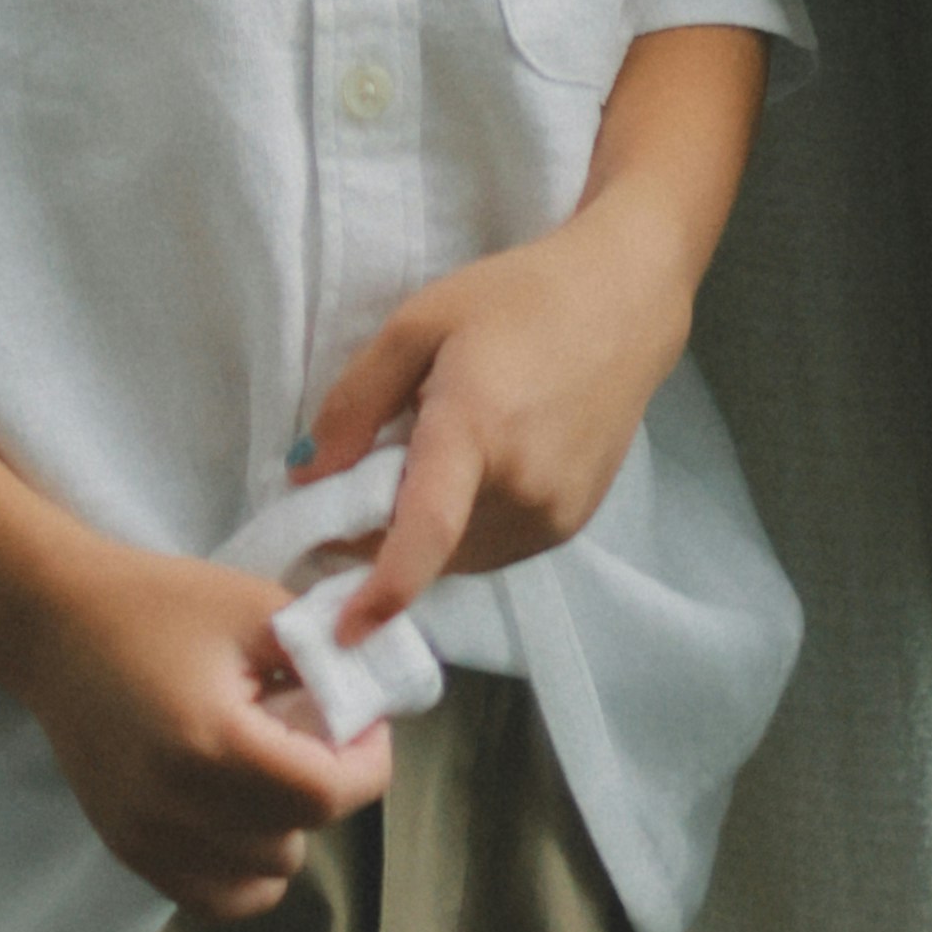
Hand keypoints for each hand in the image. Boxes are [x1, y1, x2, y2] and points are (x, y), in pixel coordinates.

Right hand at [3, 542, 388, 918]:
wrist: (54, 623)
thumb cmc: (156, 603)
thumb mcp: (253, 607)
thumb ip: (324, 656)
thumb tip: (372, 699)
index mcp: (213, 743)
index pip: (326, 793)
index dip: (366, 760)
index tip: (364, 721)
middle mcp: (177, 807)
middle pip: (298, 833)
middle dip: (324, 783)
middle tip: (309, 731)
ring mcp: (147, 838)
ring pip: (264, 875)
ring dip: (284, 826)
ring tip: (266, 766)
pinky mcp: (129, 850)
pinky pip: (216, 898)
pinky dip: (244, 869)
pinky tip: (241, 814)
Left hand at [302, 195, 703, 620]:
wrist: (623, 304)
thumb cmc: (515, 299)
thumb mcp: (418, 323)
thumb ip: (356, 401)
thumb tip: (307, 475)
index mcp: (476, 430)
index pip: (425, 532)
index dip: (382, 589)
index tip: (344, 632)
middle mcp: (521, 488)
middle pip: (428, 545)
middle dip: (384, 528)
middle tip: (372, 470)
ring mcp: (554, 514)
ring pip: (460, 553)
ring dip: (429, 529)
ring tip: (439, 455)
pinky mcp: (573, 524)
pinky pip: (495, 546)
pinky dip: (468, 525)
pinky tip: (480, 466)